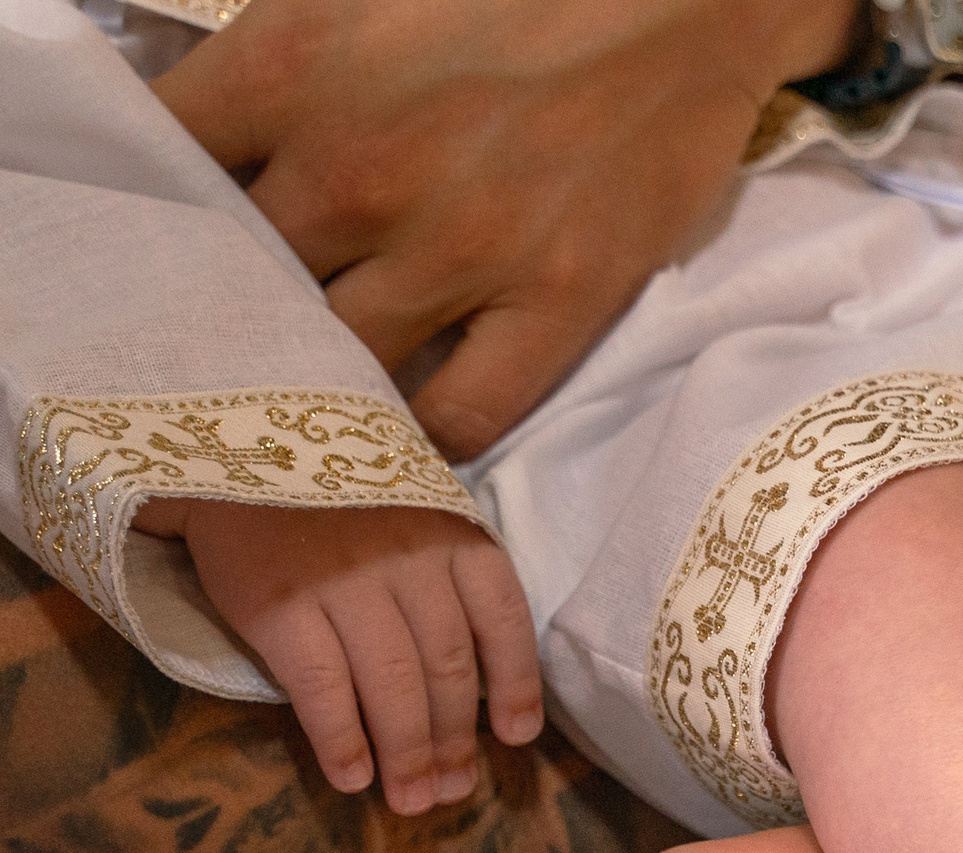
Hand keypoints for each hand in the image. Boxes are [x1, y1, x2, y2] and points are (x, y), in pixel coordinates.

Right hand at [135, 499, 543, 814]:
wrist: (230, 454)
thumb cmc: (340, 502)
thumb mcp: (417, 517)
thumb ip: (452, 582)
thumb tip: (485, 688)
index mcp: (453, 536)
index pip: (503, 619)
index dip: (515, 685)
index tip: (515, 738)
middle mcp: (408, 559)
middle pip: (447, 667)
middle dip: (454, 740)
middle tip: (452, 791)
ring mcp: (345, 581)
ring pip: (393, 685)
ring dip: (407, 754)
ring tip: (411, 800)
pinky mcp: (280, 604)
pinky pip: (323, 687)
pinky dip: (342, 739)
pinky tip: (352, 777)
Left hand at [152, 0, 855, 460]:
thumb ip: (276, 60)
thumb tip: (207, 134)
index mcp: (291, 66)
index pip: (161, 172)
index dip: (153, 216)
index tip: (168, 241)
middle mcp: (358, 167)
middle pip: (243, 286)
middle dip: (236, 309)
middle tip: (249, 326)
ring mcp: (462, 245)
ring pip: (340, 364)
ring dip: (324, 381)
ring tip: (324, 388)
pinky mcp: (561, 298)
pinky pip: (465, 413)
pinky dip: (428, 433)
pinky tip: (414, 422)